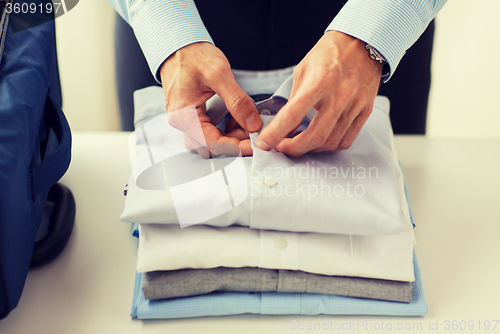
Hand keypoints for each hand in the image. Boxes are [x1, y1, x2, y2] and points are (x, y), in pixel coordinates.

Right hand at [160, 42, 260, 156]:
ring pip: (213, 139)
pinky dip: (226, 128)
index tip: (255, 145)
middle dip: (236, 142)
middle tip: (256, 134)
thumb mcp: (219, 74)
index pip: (213, 143)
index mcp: (184, 116)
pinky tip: (239, 119)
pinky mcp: (193, 116)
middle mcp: (182, 122)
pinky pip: (211, 130)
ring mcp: (186, 120)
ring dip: (232, 136)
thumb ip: (238, 101)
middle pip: (212, 145)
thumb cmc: (192, 55)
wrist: (178, 44)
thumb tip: (253, 123)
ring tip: (249, 124)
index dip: (236, 147)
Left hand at [257, 31, 382, 155]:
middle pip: (314, 137)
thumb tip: (284, 124)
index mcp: (318, 82)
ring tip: (300, 142)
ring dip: (311, 148)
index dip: (275, 134)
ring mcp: (354, 105)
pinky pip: (346, 140)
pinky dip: (330, 146)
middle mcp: (338, 95)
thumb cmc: (330, 53)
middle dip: (293, 149)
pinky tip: (320, 140)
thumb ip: (294, 98)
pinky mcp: (365, 111)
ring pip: (330, 142)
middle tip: (282, 147)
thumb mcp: (303, 70)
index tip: (264, 143)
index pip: (292, 115)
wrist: (363, 41)